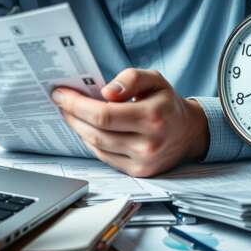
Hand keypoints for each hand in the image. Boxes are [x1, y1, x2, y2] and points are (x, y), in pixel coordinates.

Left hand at [51, 69, 209, 176]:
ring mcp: (143, 162)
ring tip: (70, 113)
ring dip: (78, 129)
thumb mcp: (155, 80)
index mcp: (153, 117)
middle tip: (61, 102)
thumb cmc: (166, 103)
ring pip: (97, 146)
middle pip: (96, 133)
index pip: (104, 115)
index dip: (78, 105)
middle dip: (73, 116)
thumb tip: (106, 92)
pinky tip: (85, 128)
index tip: (61, 94)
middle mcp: (149, 143)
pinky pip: (104, 157)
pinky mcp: (138, 172)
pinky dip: (91, 142)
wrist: (189, 132)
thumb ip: (131, 78)